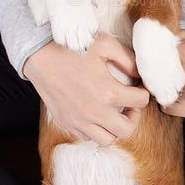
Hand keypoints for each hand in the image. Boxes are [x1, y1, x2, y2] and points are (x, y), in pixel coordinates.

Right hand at [23, 34, 150, 146]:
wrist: (40, 57)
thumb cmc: (72, 49)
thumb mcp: (105, 44)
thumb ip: (127, 59)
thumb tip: (139, 74)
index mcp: (108, 92)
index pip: (141, 102)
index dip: (144, 93)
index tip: (139, 87)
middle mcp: (95, 112)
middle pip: (127, 130)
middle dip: (135, 117)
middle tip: (130, 104)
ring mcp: (79, 120)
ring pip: (107, 139)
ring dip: (115, 128)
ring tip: (113, 112)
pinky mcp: (66, 123)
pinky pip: (87, 137)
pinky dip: (95, 130)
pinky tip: (95, 114)